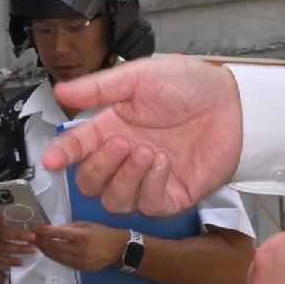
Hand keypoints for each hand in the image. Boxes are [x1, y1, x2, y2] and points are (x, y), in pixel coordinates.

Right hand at [0, 215, 38, 271]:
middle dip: (18, 235)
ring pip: (3, 248)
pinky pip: (0, 260)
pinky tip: (21, 261)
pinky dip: (11, 261)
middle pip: (2, 235)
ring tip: (32, 249)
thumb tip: (27, 221)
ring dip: (19, 249)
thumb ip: (4, 225)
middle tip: (32, 236)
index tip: (5, 219)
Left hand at [33, 222, 125, 273]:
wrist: (118, 249)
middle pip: (55, 247)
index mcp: (81, 236)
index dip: (44, 231)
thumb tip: (55, 229)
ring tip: (39, 246)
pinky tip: (50, 253)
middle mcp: (79, 250)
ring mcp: (79, 261)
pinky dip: (55, 257)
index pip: (58, 233)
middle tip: (33, 238)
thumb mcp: (87, 224)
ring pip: (57, 257)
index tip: (35, 228)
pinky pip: (64, 263)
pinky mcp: (81, 268)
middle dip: (42, 242)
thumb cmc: (103, 233)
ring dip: (46, 251)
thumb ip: (70, 227)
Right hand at [38, 55, 243, 214]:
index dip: (62, 156)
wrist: (232, 102)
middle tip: (121, 143)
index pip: (78, 149)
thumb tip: (60, 91)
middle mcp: (127, 157)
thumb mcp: (140, 77)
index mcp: (114, 127)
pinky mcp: (172, 196)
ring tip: (146, 151)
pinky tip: (163, 163)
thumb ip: (99, 88)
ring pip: (115, 201)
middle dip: (98, 168)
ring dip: (125, 179)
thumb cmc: (189, 84)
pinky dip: (150, 186)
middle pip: (91, 183)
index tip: (52, 160)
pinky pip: (148, 206)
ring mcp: (148, 179)